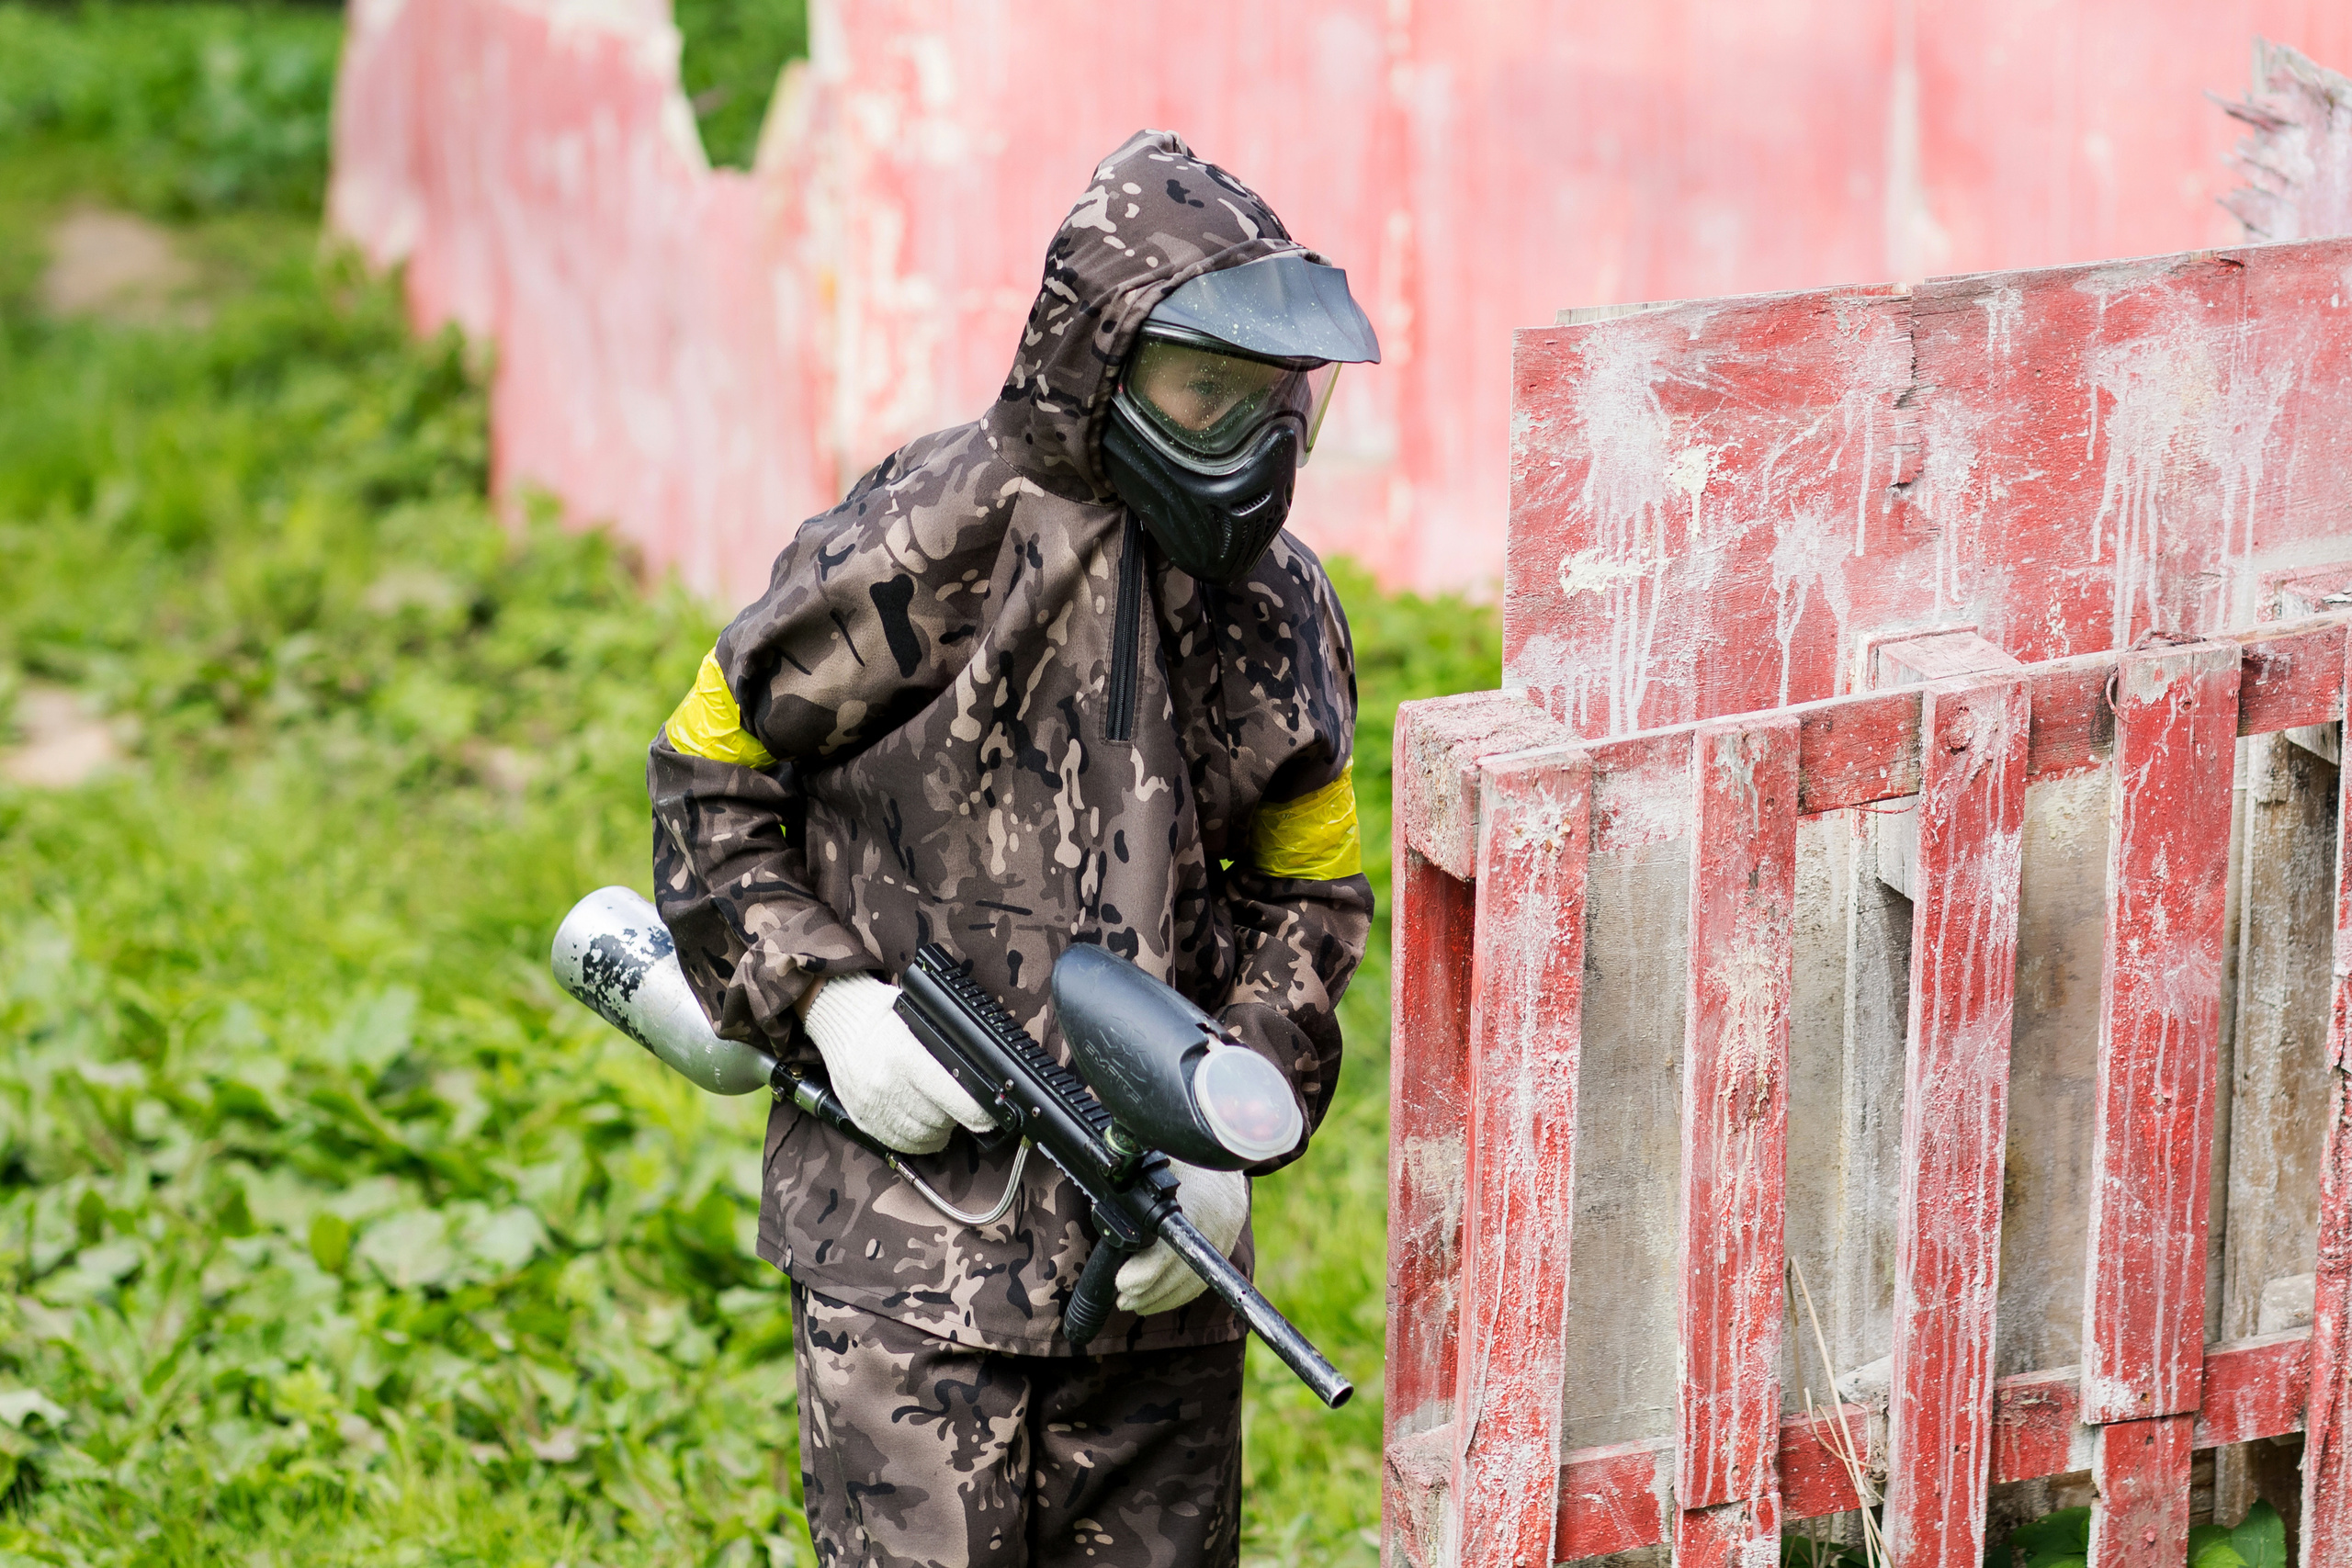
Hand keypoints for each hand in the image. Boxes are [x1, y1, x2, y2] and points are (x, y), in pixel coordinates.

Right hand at [797, 973, 993, 1154]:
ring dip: (940, 1129)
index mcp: (904, 1055)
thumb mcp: (918, 1019)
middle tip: (961, 1102)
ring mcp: (872, 1106)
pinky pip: (900, 1144)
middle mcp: (886, 1084)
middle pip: (939, 1119)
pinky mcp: (863, 1120)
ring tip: (943, 1111)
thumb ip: (946, 1048)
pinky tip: (925, 1125)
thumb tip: (983, 1074)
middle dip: (957, 1116)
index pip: (952, 1096)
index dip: (976, 1110)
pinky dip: (919, 1140)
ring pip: (922, 1136)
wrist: (839, 1021)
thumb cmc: (884, 1017)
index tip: (989, 1114)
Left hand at [1115, 1161, 1249, 1317]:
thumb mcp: (1155, 1155)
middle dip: (1147, 1292)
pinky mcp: (1229, 1240)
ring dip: (1161, 1298)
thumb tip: (1101, 1196)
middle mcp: (1217, 1220)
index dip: (1146, 1273)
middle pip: (1182, 1272)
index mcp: (1198, 1198)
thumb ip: (1133, 1178)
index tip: (1122, 1283)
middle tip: (1121, 1299)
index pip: (1172, 1249)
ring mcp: (1227, 1233)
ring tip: (1133, 1303)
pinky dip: (1180, 1293)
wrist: (1225, 1138)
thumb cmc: (1181, 1148)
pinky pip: (1205, 1278)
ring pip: (1195, 1281)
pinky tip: (1158, 1297)